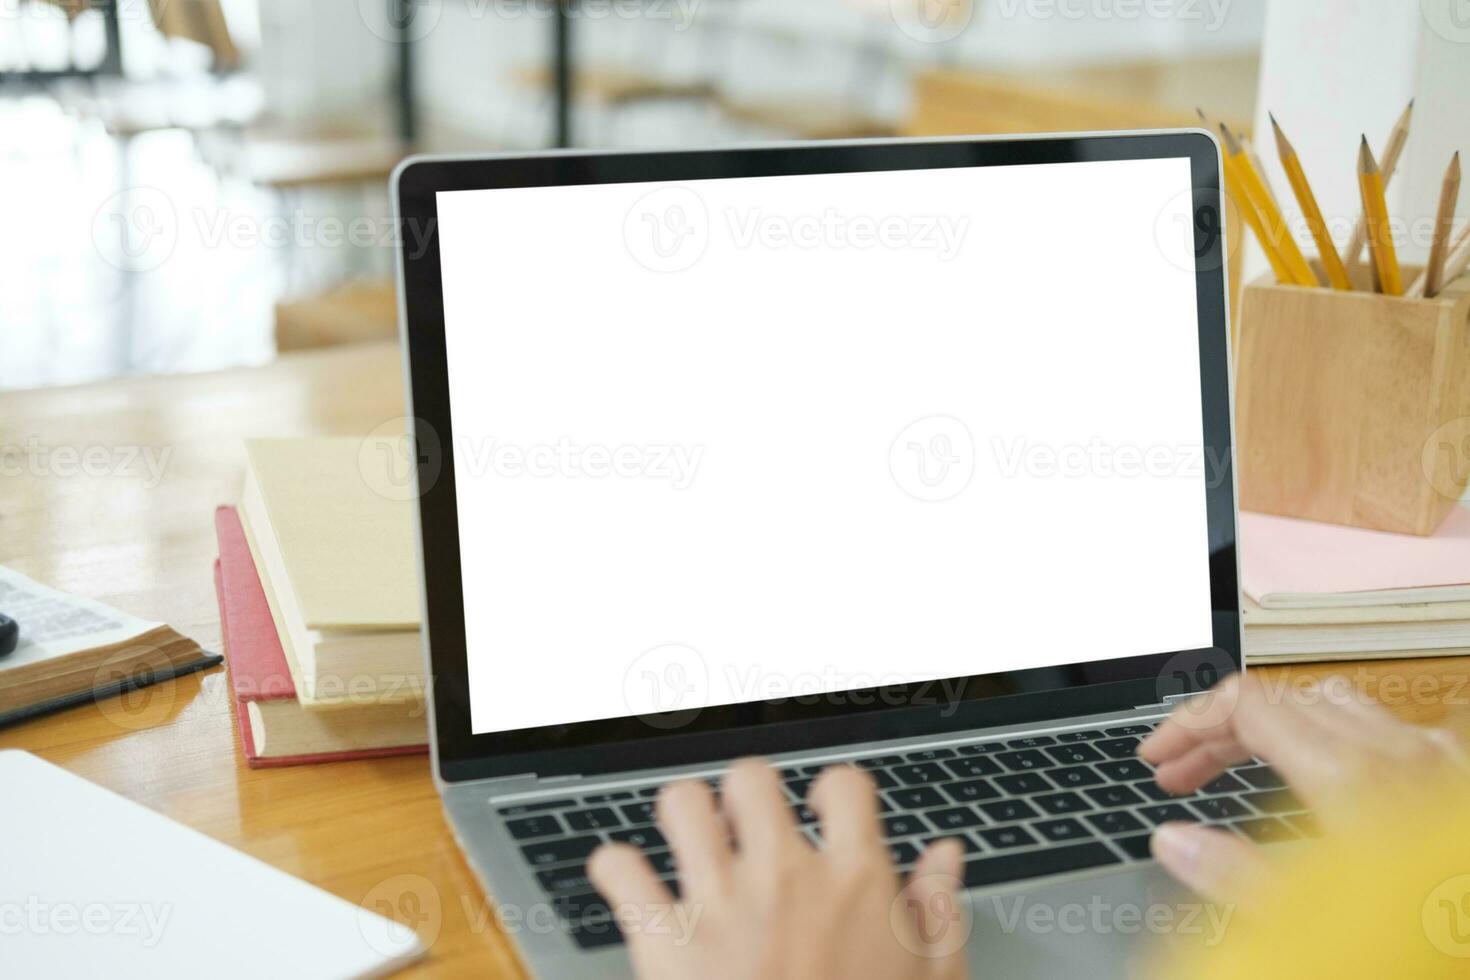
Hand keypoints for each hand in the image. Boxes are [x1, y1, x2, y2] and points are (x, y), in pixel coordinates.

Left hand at [588, 759, 970, 979]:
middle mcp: (784, 879)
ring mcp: (719, 904)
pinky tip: (632, 885)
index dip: (831, 790)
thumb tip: (944, 858)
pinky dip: (617, 870)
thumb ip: (938, 915)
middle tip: (746, 826)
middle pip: (752, 778)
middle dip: (745, 795)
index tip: (822, 809)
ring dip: (683, 817)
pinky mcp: (663, 941)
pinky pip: (620, 870)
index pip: (845, 785)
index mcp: (855, 884)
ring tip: (690, 841)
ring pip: (683, 804)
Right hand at [1137, 671, 1469, 900]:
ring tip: (1240, 763)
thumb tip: (1174, 842)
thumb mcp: (1323, 914)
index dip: (1188, 721)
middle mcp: (1396, 752)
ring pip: (1330, 701)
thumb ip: (1240, 877)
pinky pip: (1381, 724)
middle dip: (1217, 730)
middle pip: (1280, 699)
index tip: (1159, 758)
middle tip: (1180, 773)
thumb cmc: (1441, 932)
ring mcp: (1433, 757)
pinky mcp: (1455, 774)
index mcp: (1353, 777)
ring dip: (1272, 723)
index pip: (1247, 703)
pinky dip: (1330, 734)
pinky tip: (1323, 773)